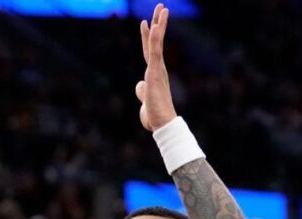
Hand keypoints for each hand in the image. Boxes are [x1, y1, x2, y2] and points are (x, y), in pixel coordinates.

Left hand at [136, 3, 176, 131]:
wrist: (162, 124)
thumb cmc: (154, 116)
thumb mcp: (144, 100)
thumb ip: (142, 91)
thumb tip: (140, 85)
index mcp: (154, 74)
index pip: (149, 51)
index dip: (147, 36)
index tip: (146, 22)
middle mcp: (157, 69)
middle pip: (155, 42)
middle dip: (158, 23)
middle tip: (161, 6)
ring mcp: (157, 70)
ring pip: (157, 43)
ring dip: (160, 25)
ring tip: (162, 9)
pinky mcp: (155, 73)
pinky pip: (156, 52)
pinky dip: (157, 38)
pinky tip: (156, 26)